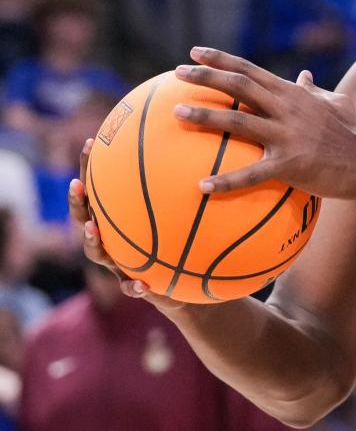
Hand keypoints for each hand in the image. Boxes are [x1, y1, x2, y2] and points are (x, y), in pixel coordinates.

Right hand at [69, 139, 180, 306]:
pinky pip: (128, 288)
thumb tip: (203, 146)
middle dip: (78, 202)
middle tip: (77, 185)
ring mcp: (118, 263)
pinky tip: (141, 285)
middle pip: (85, 218)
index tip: (91, 143)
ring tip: (94, 229)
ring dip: (92, 241)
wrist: (189, 283)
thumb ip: (187, 186)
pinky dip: (132, 287)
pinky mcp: (132, 286)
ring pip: (96, 253)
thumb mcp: (188, 213)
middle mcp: (113, 238)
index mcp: (121, 217)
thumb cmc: (186, 240)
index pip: (101, 189)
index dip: (91, 167)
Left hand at [173, 47, 355, 198]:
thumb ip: (314, 89)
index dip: (222, 59)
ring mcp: (288, 136)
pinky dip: (226, 181)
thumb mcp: (337, 102)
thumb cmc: (352, 133)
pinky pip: (252, 174)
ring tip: (178, 113)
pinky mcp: (290, 164)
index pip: (251, 70)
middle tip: (176, 72)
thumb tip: (304, 74)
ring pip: (240, 122)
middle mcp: (287, 109)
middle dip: (206, 76)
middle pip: (240, 87)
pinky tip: (201, 187)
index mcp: (293, 94)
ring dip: (206, 116)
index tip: (194, 52)